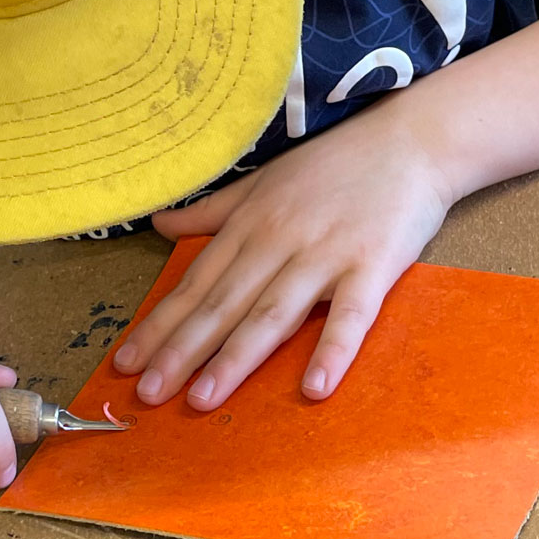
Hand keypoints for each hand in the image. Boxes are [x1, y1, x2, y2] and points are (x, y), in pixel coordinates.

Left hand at [112, 100, 456, 408]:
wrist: (413, 138)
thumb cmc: (336, 164)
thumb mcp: (264, 181)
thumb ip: (213, 212)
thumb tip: (159, 226)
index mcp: (250, 224)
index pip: (196, 284)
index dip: (160, 325)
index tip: (125, 363)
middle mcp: (278, 240)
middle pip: (223, 304)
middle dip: (181, 351)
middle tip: (147, 394)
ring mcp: (326, 254)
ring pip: (273, 313)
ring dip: (235, 358)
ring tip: (203, 400)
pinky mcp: (373, 265)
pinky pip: (351, 315)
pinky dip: (332, 351)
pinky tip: (314, 389)